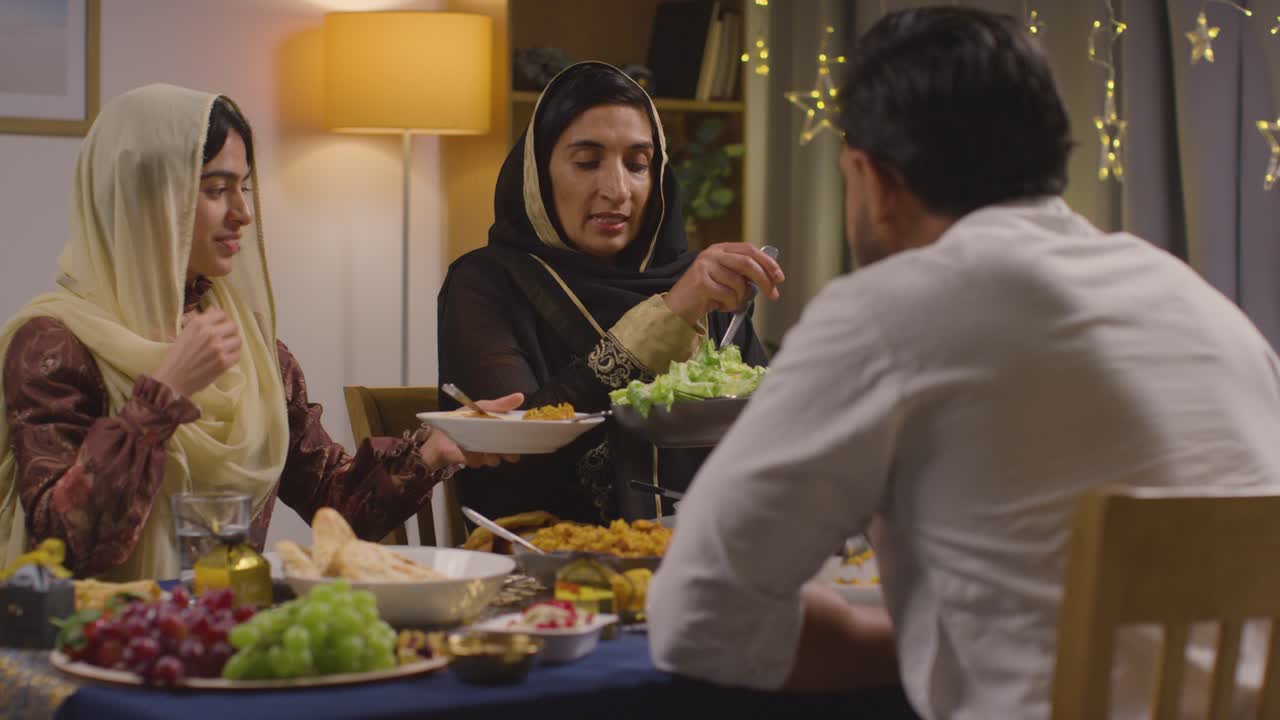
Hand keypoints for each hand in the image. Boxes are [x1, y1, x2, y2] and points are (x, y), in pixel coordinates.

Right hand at [151, 309, 240, 397]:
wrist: (172, 379)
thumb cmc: (176, 356)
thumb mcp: (185, 333)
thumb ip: (202, 321)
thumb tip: (214, 310)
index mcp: (199, 323)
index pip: (221, 314)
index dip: (221, 321)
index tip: (219, 327)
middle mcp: (211, 333)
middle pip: (233, 326)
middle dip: (229, 333)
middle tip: (222, 340)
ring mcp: (219, 348)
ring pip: (238, 340)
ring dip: (232, 345)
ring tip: (223, 350)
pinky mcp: (224, 362)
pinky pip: (238, 355)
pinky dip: (232, 357)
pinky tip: (223, 359)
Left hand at [419, 392, 524, 470]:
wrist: (440, 433)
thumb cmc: (462, 418)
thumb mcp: (481, 407)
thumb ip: (500, 405)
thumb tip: (520, 396)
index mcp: (499, 429)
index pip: (515, 435)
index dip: (519, 437)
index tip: (521, 436)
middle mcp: (495, 443)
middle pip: (510, 453)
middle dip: (509, 453)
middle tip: (505, 450)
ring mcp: (484, 453)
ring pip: (495, 459)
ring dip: (488, 454)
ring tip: (480, 446)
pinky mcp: (473, 461)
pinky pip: (479, 462)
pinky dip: (473, 456)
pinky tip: (466, 449)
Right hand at [665, 243, 785, 325]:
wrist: (678, 308)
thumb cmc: (705, 295)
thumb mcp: (726, 280)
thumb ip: (743, 275)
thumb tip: (771, 279)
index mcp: (720, 250)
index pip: (749, 249)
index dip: (767, 262)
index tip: (779, 277)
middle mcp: (712, 254)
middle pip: (747, 263)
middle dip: (764, 280)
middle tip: (772, 294)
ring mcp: (705, 266)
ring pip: (738, 283)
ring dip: (740, 298)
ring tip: (730, 303)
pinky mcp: (701, 282)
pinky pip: (728, 295)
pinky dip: (729, 305)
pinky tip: (719, 306)